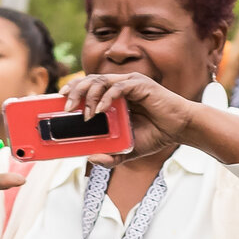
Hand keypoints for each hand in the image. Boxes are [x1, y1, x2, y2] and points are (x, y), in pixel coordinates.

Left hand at [58, 71, 202, 161]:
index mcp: (114, 97)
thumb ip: (111, 157)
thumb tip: (91, 158)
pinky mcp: (140, 85)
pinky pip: (118, 87)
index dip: (72, 92)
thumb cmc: (157, 135)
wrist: (180, 129)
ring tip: (83, 112)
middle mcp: (119, 87)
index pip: (87, 88)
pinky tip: (100, 110)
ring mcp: (129, 84)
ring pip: (100, 80)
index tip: (58, 102)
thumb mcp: (129, 150)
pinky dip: (106, 97)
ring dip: (87, 95)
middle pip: (89, 80)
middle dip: (74, 91)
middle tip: (65, 107)